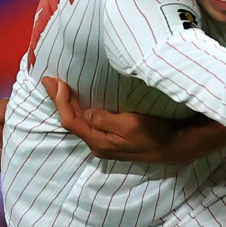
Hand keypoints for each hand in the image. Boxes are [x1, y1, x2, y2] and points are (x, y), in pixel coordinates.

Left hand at [45, 76, 225, 162]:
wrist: (176, 145)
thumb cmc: (154, 133)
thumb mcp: (130, 125)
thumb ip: (105, 120)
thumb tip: (87, 112)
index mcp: (99, 141)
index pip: (71, 119)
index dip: (59, 100)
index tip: (54, 81)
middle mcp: (98, 144)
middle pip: (71, 121)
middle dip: (59, 100)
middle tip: (49, 81)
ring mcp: (106, 142)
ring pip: (80, 122)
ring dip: (68, 104)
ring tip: (59, 89)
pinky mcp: (113, 138)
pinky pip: (89, 122)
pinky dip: (80, 109)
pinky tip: (80, 102)